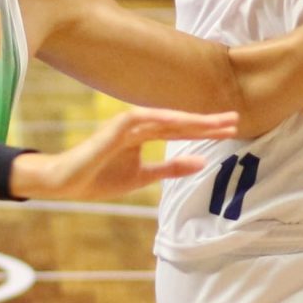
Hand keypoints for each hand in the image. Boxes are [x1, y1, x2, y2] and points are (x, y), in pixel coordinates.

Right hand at [9, 107, 236, 201]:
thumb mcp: (143, 176)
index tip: (232, 130)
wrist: (66, 183)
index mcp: (146, 134)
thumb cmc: (100, 178)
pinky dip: (160, 119)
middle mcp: (139, 125)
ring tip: (214, 122)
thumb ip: (171, 169)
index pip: (182, 130)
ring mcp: (126, 125)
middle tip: (235, 119)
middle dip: (206, 122)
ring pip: (165, 119)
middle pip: (179, 122)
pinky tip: (179, 120)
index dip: (206, 130)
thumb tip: (201, 162)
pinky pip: (141, 121)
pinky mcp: (113, 129)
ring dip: (189, 120)